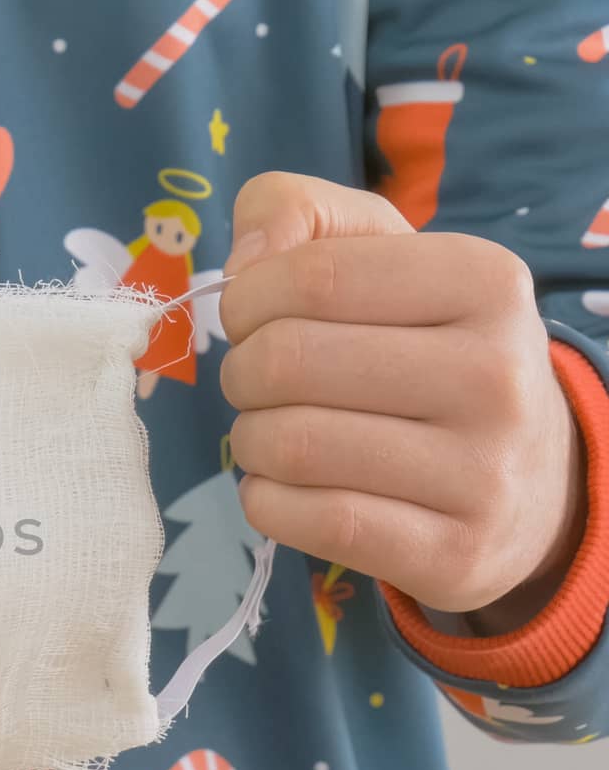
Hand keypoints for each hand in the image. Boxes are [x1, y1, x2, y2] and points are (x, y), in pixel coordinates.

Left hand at [219, 172, 583, 622]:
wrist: (528, 485)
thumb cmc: (426, 350)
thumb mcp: (381, 258)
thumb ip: (298, 214)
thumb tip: (246, 258)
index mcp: (485, 281)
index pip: (309, 277)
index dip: (246, 300)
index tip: (250, 318)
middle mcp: (497, 375)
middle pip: (286, 362)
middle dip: (241, 373)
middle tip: (257, 385)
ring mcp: (482, 474)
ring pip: (288, 445)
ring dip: (249, 440)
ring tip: (272, 434)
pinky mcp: (452, 555)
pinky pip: (307, 519)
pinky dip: (265, 500)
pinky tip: (285, 487)